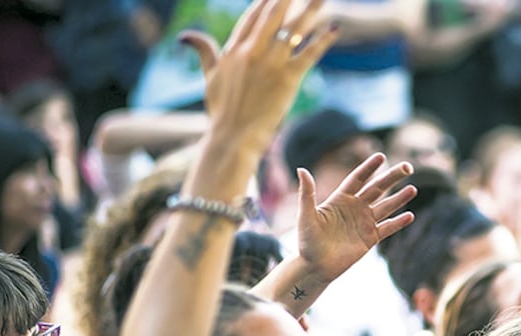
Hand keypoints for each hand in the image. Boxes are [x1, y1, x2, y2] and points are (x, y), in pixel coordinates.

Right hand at [179, 0, 337, 154]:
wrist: (233, 137)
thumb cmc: (221, 111)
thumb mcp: (209, 77)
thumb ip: (203, 52)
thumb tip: (185, 35)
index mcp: (234, 50)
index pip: (252, 17)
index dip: (265, 2)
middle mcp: (253, 51)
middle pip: (273, 16)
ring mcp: (271, 64)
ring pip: (294, 30)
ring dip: (310, 10)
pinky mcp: (288, 79)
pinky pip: (309, 54)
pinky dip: (323, 40)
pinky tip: (335, 29)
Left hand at [296, 153, 415, 281]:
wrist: (315, 266)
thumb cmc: (307, 241)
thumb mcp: (306, 216)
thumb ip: (307, 193)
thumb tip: (301, 170)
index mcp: (341, 199)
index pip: (358, 179)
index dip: (369, 168)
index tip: (381, 156)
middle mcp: (355, 208)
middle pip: (377, 189)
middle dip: (392, 178)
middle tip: (408, 167)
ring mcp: (364, 223)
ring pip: (386, 207)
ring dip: (399, 198)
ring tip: (413, 189)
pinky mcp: (370, 238)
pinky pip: (387, 228)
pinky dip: (398, 223)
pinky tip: (410, 215)